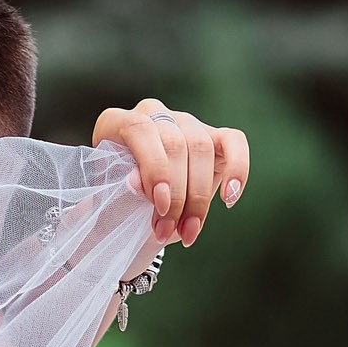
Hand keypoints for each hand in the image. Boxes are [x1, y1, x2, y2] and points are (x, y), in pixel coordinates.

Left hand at [92, 99, 250, 249]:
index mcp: (116, 123)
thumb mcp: (110, 198)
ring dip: (197, 199)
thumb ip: (119, 188)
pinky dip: (237, 170)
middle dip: (175, 197)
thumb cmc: (116, 202)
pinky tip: (229, 199)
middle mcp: (152, 114)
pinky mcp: (215, 135)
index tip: (159, 204)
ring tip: (187, 233)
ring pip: (202, 149)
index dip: (153, 167)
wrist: (133, 211)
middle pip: (175, 145)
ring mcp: (185, 122)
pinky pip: (235, 143)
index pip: (139, 131)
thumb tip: (134, 182)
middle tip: (165, 231)